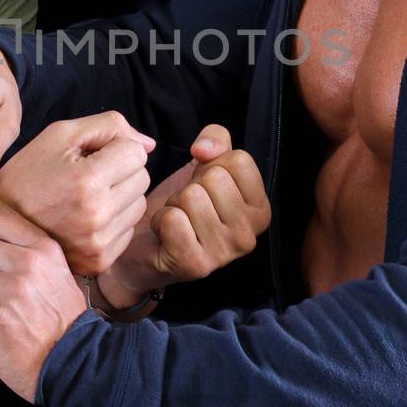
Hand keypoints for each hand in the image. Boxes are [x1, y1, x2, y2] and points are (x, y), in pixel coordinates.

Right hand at [0, 112, 155, 275]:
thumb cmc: (29, 172)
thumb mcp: (60, 135)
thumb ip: (108, 126)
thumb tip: (149, 144)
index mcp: (87, 180)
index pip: (137, 153)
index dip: (115, 147)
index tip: (91, 155)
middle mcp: (96, 215)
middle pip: (142, 178)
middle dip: (121, 170)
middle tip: (87, 174)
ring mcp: (98, 243)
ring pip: (138, 205)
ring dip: (120, 196)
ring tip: (87, 196)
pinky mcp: (97, 262)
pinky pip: (127, 231)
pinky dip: (113, 221)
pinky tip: (86, 218)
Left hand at [100, 124, 270, 302]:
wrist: (145, 243)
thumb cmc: (182, 203)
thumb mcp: (205, 164)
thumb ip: (216, 140)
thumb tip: (203, 150)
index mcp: (260, 210)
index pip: (240, 161)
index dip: (213, 165)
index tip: (206, 185)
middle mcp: (248, 236)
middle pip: (215, 178)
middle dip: (191, 185)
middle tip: (189, 206)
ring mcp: (224, 254)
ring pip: (192, 197)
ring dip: (175, 204)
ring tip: (179, 220)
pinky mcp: (196, 265)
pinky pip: (172, 219)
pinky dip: (161, 221)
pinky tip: (167, 234)